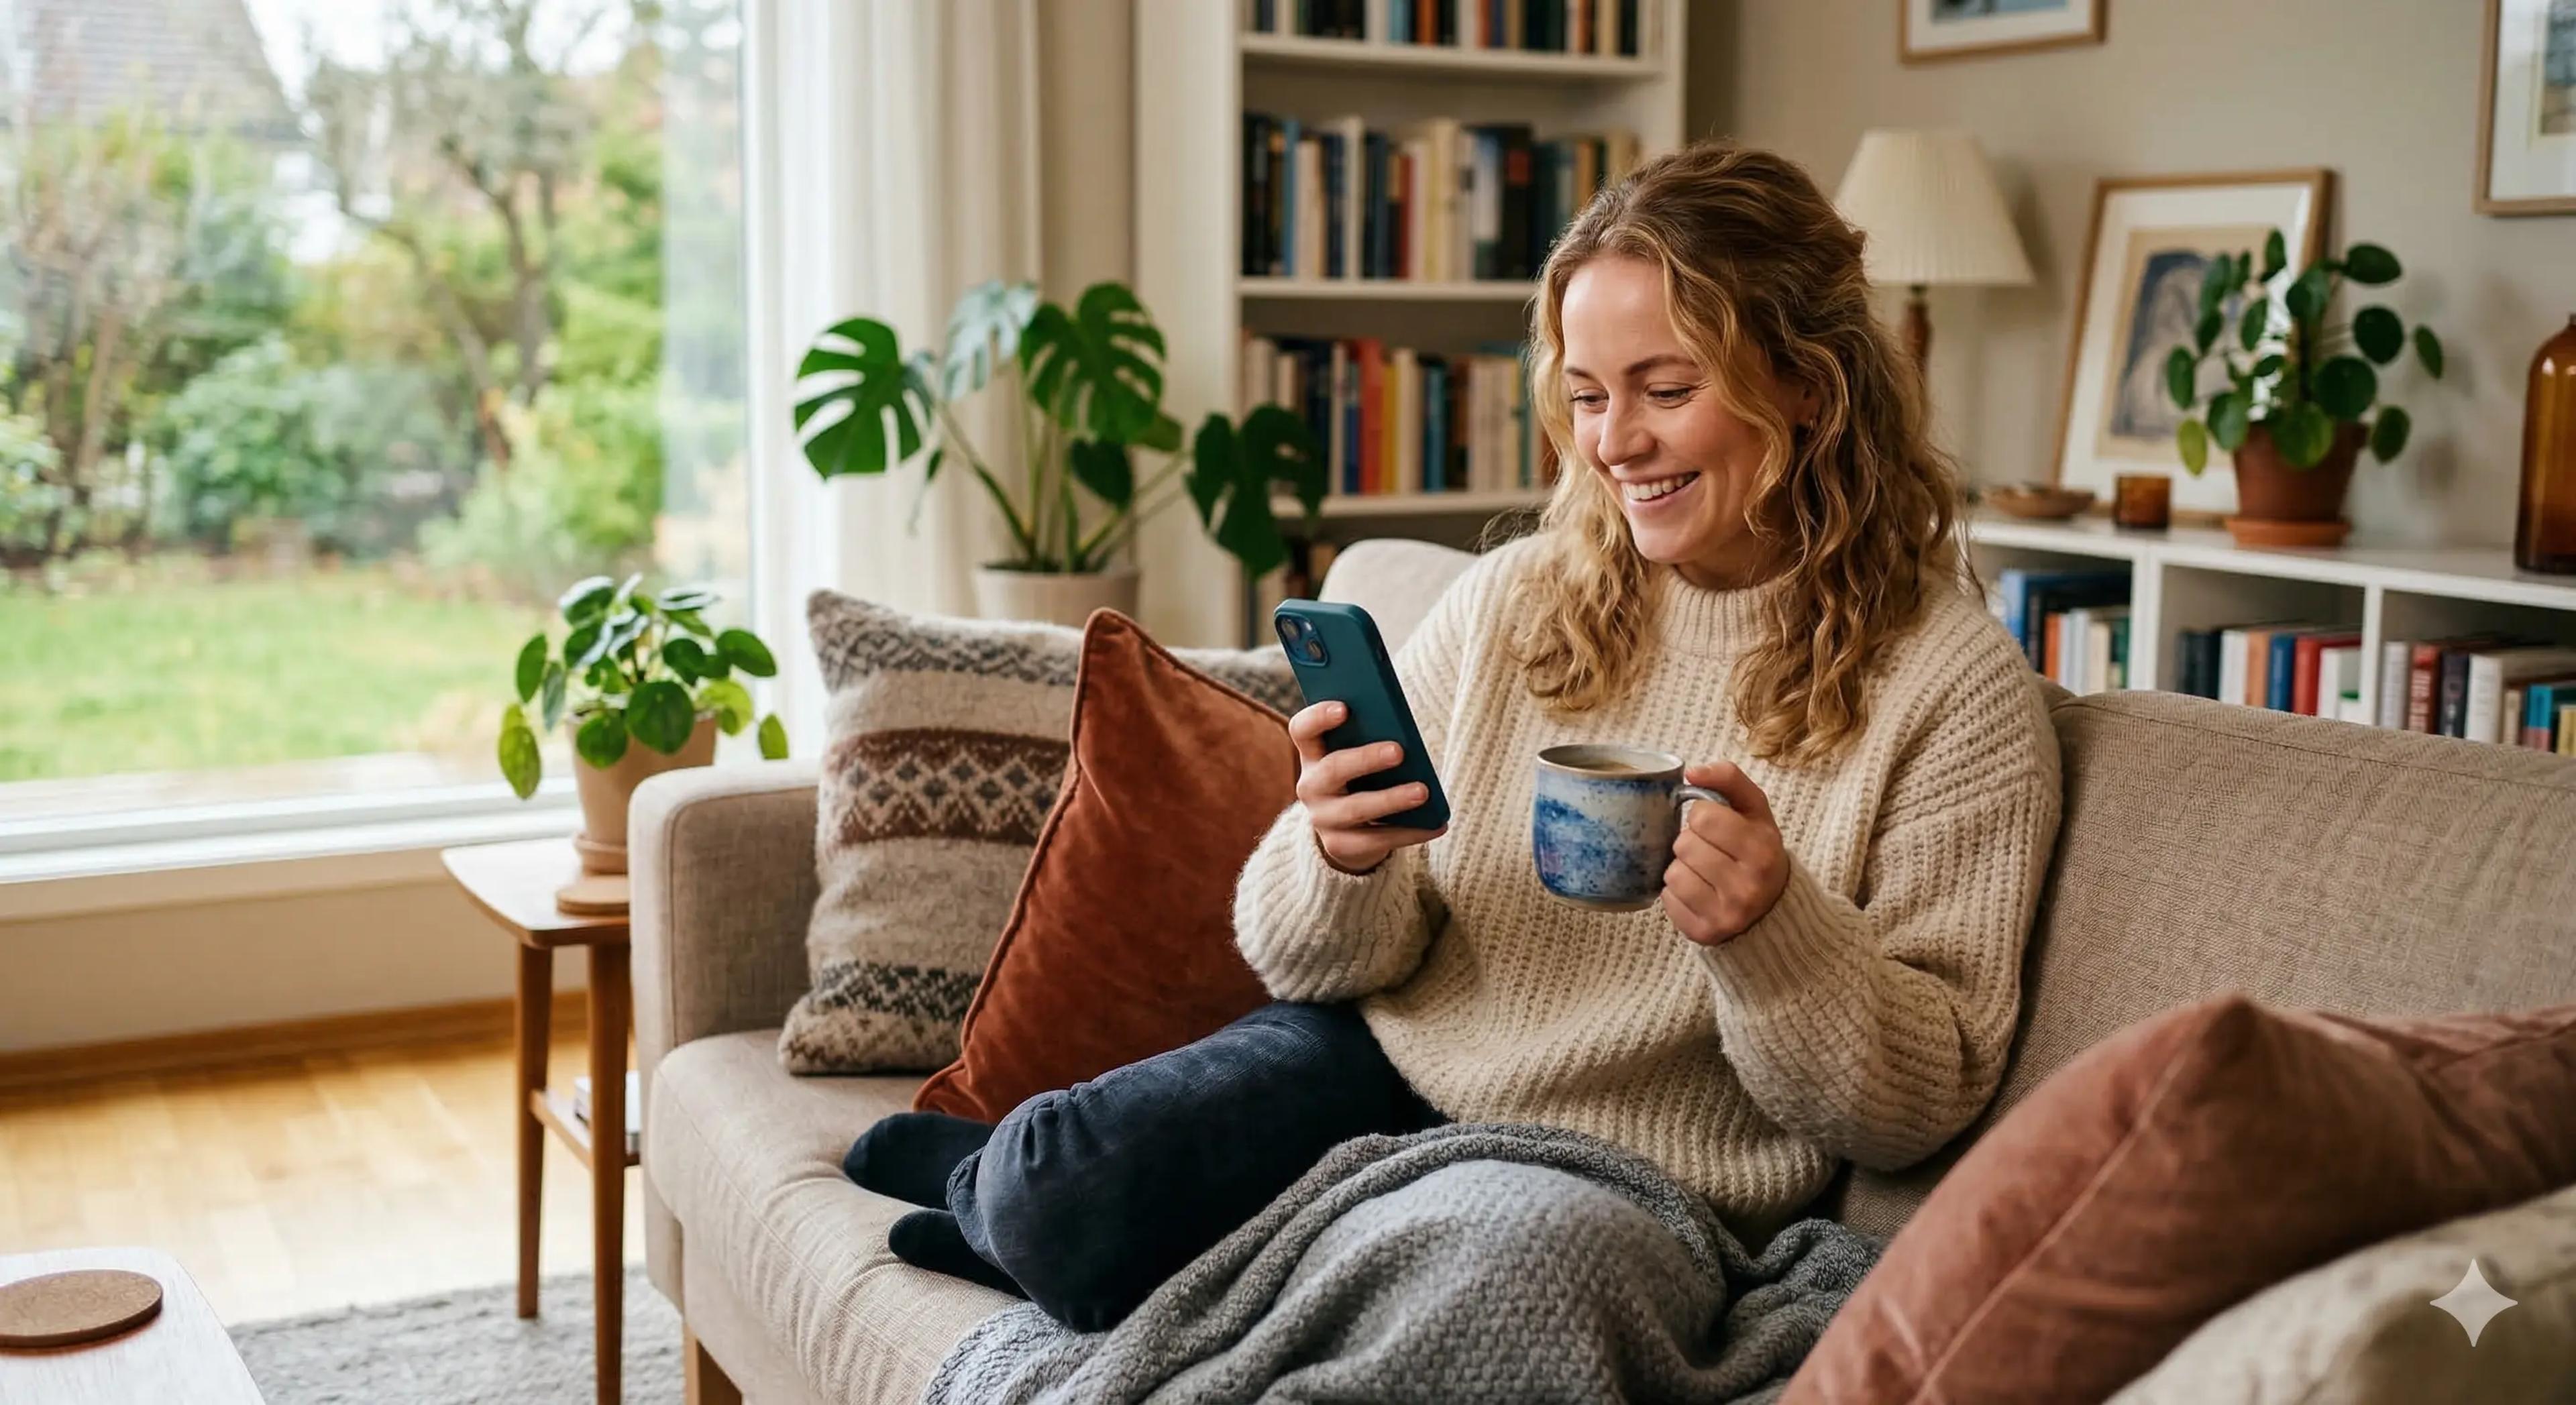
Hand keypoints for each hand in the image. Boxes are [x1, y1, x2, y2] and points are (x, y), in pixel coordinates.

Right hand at [1288, 701, 1446, 874]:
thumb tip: (1405, 737)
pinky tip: (1437, 824)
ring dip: (1391, 799)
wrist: (1346, 830)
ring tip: (1423, 792)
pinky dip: (1410, 832)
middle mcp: (1311, 786)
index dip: (1319, 717)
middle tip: (1399, 751)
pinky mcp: (1341, 846)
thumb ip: (1369, 740)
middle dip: (1366, 759)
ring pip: (1356, 808)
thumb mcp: (1357, 756)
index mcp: (1313, 754)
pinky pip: (1377, 839)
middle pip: (1333, 768)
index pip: (1303, 729)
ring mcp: (1323, 818)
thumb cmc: (1360, 778)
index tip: (1345, 708)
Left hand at [1662, 761, 1789, 946]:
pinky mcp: (1703, 933)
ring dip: (1681, 868)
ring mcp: (1725, 914)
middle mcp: (1747, 886)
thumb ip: (1729, 780)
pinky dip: (1676, 893)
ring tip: (1703, 872)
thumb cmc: (1757, 852)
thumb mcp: (1755, 812)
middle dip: (1691, 843)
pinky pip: (1667, 900)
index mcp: (1763, 851)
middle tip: (1710, 852)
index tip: (1716, 827)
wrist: (1773, 911)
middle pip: (1684, 844)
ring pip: (1673, 873)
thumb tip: (1693, 772)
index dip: (1704, 817)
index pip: (1704, 816)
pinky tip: (1698, 893)